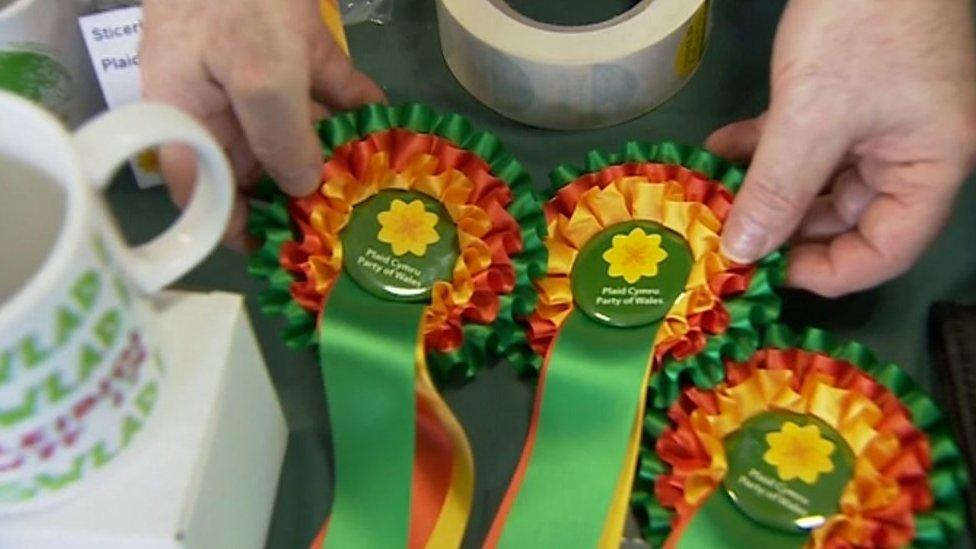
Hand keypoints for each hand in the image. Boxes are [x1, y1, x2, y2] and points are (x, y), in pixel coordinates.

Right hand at [141, 0, 384, 249]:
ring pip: (302, 134)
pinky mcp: (300, 49)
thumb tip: (304, 188)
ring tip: (383, 194)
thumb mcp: (259, 75)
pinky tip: (395, 135)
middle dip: (304, 199)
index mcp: (188, 120)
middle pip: (260, 172)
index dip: (236, 230)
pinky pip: (332, 93)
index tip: (284, 255)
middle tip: (354, 232)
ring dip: (340, 159)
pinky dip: (359, 111)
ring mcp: (262, 78)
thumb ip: (279, 139)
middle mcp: (222, 108)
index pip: (202, 195)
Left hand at [708, 0, 975, 296]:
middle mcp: (910, 153)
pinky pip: (808, 141)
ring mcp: (880, 124)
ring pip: (820, 181)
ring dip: (769, 190)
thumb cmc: (859, 27)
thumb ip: (778, 188)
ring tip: (716, 200)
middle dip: (786, 229)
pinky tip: (722, 151)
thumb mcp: (812, 116)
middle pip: (848, 218)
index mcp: (930, 167)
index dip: (829, 272)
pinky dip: (767, 149)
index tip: (768, 273)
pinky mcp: (850, 96)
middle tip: (727, 238)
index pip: (887, 250)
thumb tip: (743, 252)